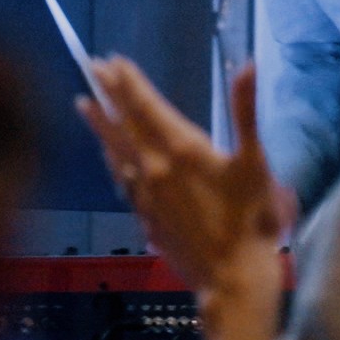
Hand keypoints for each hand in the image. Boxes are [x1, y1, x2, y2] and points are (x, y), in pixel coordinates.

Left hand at [77, 58, 287, 339]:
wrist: (231, 279)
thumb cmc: (250, 221)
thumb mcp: (254, 162)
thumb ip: (245, 111)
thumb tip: (246, 65)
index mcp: (180, 149)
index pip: (146, 105)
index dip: (129, 81)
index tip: (112, 60)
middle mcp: (154, 167)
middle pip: (124, 123)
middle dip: (108, 94)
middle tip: (90, 68)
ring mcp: (145, 195)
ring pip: (115, 151)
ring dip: (100, 125)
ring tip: (84, 106)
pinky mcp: (145, 217)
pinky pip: (121, 178)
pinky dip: (111, 159)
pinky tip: (109, 157)